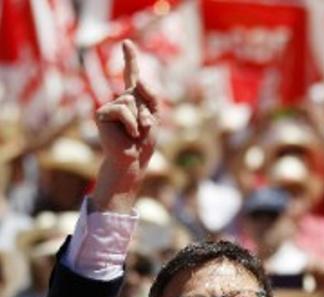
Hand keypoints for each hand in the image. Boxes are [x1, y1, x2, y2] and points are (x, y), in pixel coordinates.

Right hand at [92, 40, 159, 211]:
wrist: (133, 159)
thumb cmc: (144, 141)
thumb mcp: (154, 115)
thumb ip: (151, 96)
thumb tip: (139, 81)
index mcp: (133, 98)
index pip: (131, 75)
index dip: (129, 59)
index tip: (127, 43)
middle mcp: (120, 99)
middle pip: (138, 93)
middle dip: (146, 112)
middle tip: (143, 129)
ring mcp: (110, 106)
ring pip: (131, 101)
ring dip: (139, 119)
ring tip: (135, 133)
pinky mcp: (102, 114)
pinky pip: (122, 110)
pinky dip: (131, 123)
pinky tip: (129, 134)